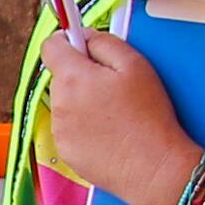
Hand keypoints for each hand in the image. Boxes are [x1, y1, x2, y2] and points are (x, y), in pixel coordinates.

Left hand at [36, 26, 198, 204]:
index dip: (67, 41)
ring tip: (115, 114)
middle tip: (113, 86)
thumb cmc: (148, 116)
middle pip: (61, 77)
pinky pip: (70, 129)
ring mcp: (59, 131)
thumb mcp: (134, 64)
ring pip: (65, 104)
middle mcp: (59, 104)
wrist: (153, 167)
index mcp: (73, 78)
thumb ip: (104, 42)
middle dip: (81, 75)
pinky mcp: (66, 152)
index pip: (51, 47)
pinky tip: (110, 133)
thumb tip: (84, 37)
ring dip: (82, 102)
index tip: (81, 45)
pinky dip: (84, 127)